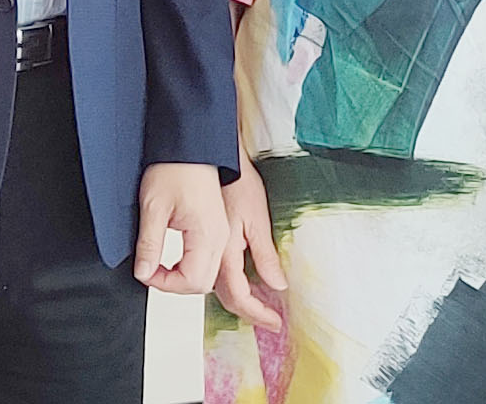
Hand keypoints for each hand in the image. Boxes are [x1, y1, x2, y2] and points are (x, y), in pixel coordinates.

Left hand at [134, 162, 226, 294]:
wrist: (190, 145)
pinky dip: (190, 266)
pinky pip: (208, 260)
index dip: (165, 284)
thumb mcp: (153, 208)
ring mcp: (222, 233)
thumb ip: (149, 245)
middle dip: (174, 284)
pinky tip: (174, 258)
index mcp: (207, 234)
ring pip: (207, 275)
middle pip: (202, 283)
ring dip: (183, 276)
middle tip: (151, 270)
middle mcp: (220, 237)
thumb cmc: (175, 167)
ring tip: (160, 265)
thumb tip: (143, 272)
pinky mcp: (218, 228)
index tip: (146, 273)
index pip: (192, 281)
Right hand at [212, 153, 286, 329]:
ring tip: (261, 307)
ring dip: (241, 302)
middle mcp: (212, 256)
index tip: (275, 323)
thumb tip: (277, 285)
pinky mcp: (208, 241)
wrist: (211, 161)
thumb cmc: (236, 182)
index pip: (239, 298)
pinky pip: (217, 273)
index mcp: (225, 253)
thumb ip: (264, 255)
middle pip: (228, 299)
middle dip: (250, 314)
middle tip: (271, 320)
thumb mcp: (257, 218)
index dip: (257, 314)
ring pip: (220, 288)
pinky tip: (246, 282)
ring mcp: (208, 249)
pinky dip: (233, 285)